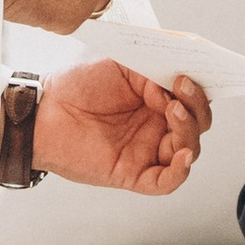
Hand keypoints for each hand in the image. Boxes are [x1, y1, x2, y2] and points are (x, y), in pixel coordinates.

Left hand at [32, 61, 210, 192]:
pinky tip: (182, 155)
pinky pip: (167, 181)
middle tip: (181, 86)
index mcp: (157, 101)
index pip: (194, 100)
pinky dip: (180, 171)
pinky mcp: (134, 174)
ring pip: (188, 150)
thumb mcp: (123, 63)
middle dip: (197, 106)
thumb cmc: (78, 85)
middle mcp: (157, 127)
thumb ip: (155, 65)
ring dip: (188, 130)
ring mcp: (147, 151)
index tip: (200, 72)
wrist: (43, 109)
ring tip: (173, 108)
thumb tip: (183, 74)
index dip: (201, 89)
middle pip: (198, 125)